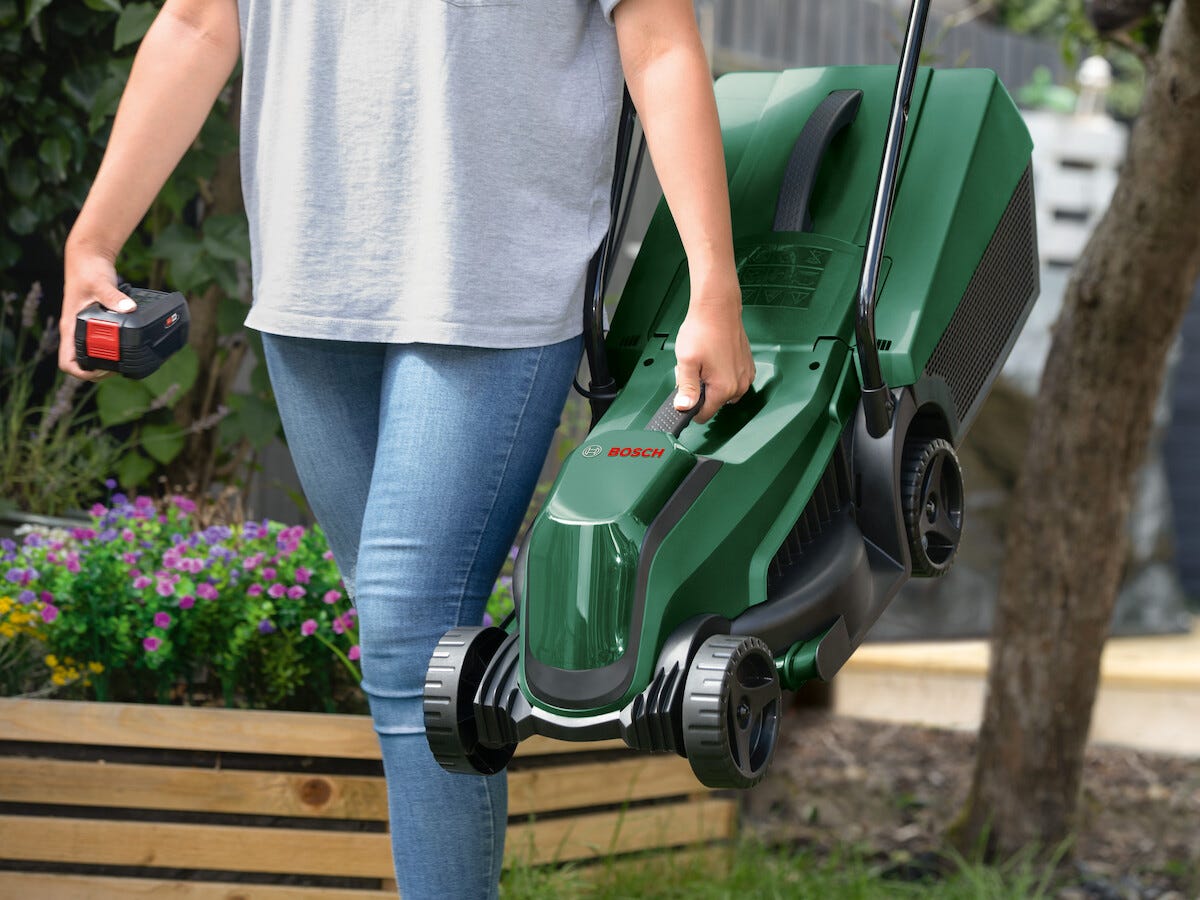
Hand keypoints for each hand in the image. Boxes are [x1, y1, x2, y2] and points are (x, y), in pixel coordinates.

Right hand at [59, 241, 136, 381]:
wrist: (88, 256)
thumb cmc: (89, 269)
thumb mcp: (101, 283)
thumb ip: (113, 297)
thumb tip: (129, 308)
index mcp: (71, 326)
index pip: (67, 361)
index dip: (83, 372)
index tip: (103, 370)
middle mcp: (75, 329)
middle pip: (80, 363)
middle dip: (98, 372)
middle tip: (119, 368)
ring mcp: (83, 326)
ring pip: (89, 354)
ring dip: (104, 362)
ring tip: (124, 362)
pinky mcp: (93, 321)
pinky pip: (98, 342)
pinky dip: (109, 349)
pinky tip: (126, 347)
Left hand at [673, 281, 754, 424]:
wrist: (718, 307)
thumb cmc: (703, 329)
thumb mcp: (687, 361)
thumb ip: (686, 388)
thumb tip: (684, 408)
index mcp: (724, 388)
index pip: (704, 414)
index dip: (690, 406)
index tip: (685, 393)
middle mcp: (740, 385)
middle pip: (714, 403)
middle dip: (700, 391)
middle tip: (693, 369)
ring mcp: (746, 376)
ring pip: (723, 392)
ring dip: (711, 383)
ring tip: (704, 362)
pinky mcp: (748, 366)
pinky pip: (732, 380)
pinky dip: (722, 374)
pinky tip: (714, 359)